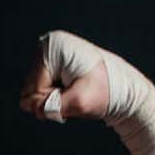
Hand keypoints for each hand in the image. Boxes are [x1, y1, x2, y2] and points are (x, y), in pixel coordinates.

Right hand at [17, 29, 154, 154]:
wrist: (125, 90)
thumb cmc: (107, 92)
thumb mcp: (80, 103)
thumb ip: (51, 108)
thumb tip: (35, 108)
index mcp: (53, 47)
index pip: (34, 88)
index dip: (53, 99)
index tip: (75, 92)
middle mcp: (47, 45)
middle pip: (29, 89)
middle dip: (52, 99)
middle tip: (75, 94)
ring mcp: (48, 53)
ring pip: (32, 92)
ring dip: (54, 98)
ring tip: (75, 92)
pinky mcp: (51, 63)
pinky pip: (39, 89)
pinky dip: (55, 95)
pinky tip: (72, 89)